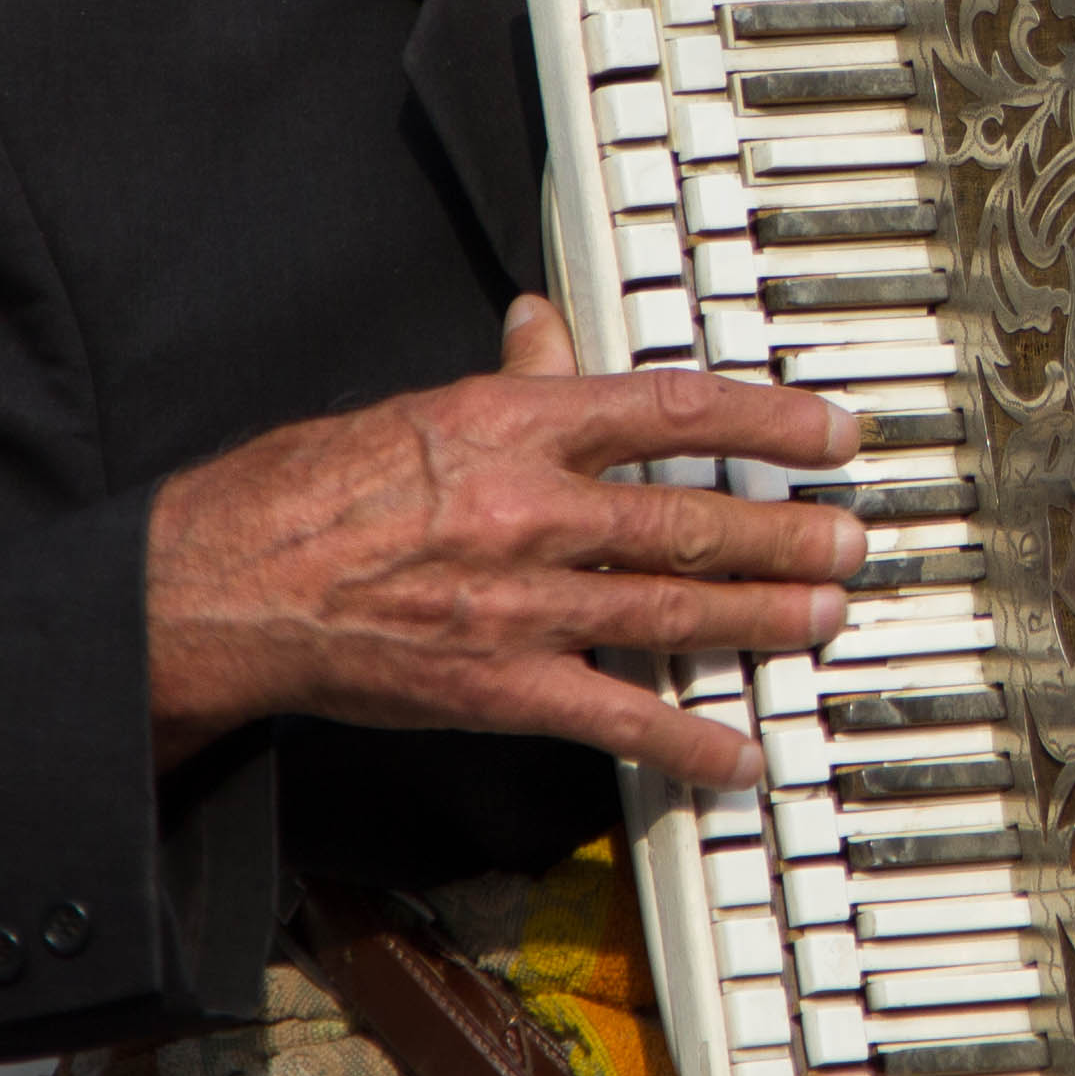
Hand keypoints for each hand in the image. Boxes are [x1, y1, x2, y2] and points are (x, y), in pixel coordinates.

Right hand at [145, 294, 865, 783]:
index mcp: (513, 424)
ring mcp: (520, 604)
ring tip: (825, 612)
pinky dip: (686, 737)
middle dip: (785, 532)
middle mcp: (531, 509)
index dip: (766, 419)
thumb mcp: (420, 408)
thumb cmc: (308, 492)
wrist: (223, 585)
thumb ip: (509, 375)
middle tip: (850, 538)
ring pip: (672, 607)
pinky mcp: (498, 686)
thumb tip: (549, 325)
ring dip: (762, 614)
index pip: (671, 407)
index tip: (828, 432)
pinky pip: (614, 715)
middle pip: (690, 518)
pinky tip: (740, 750)